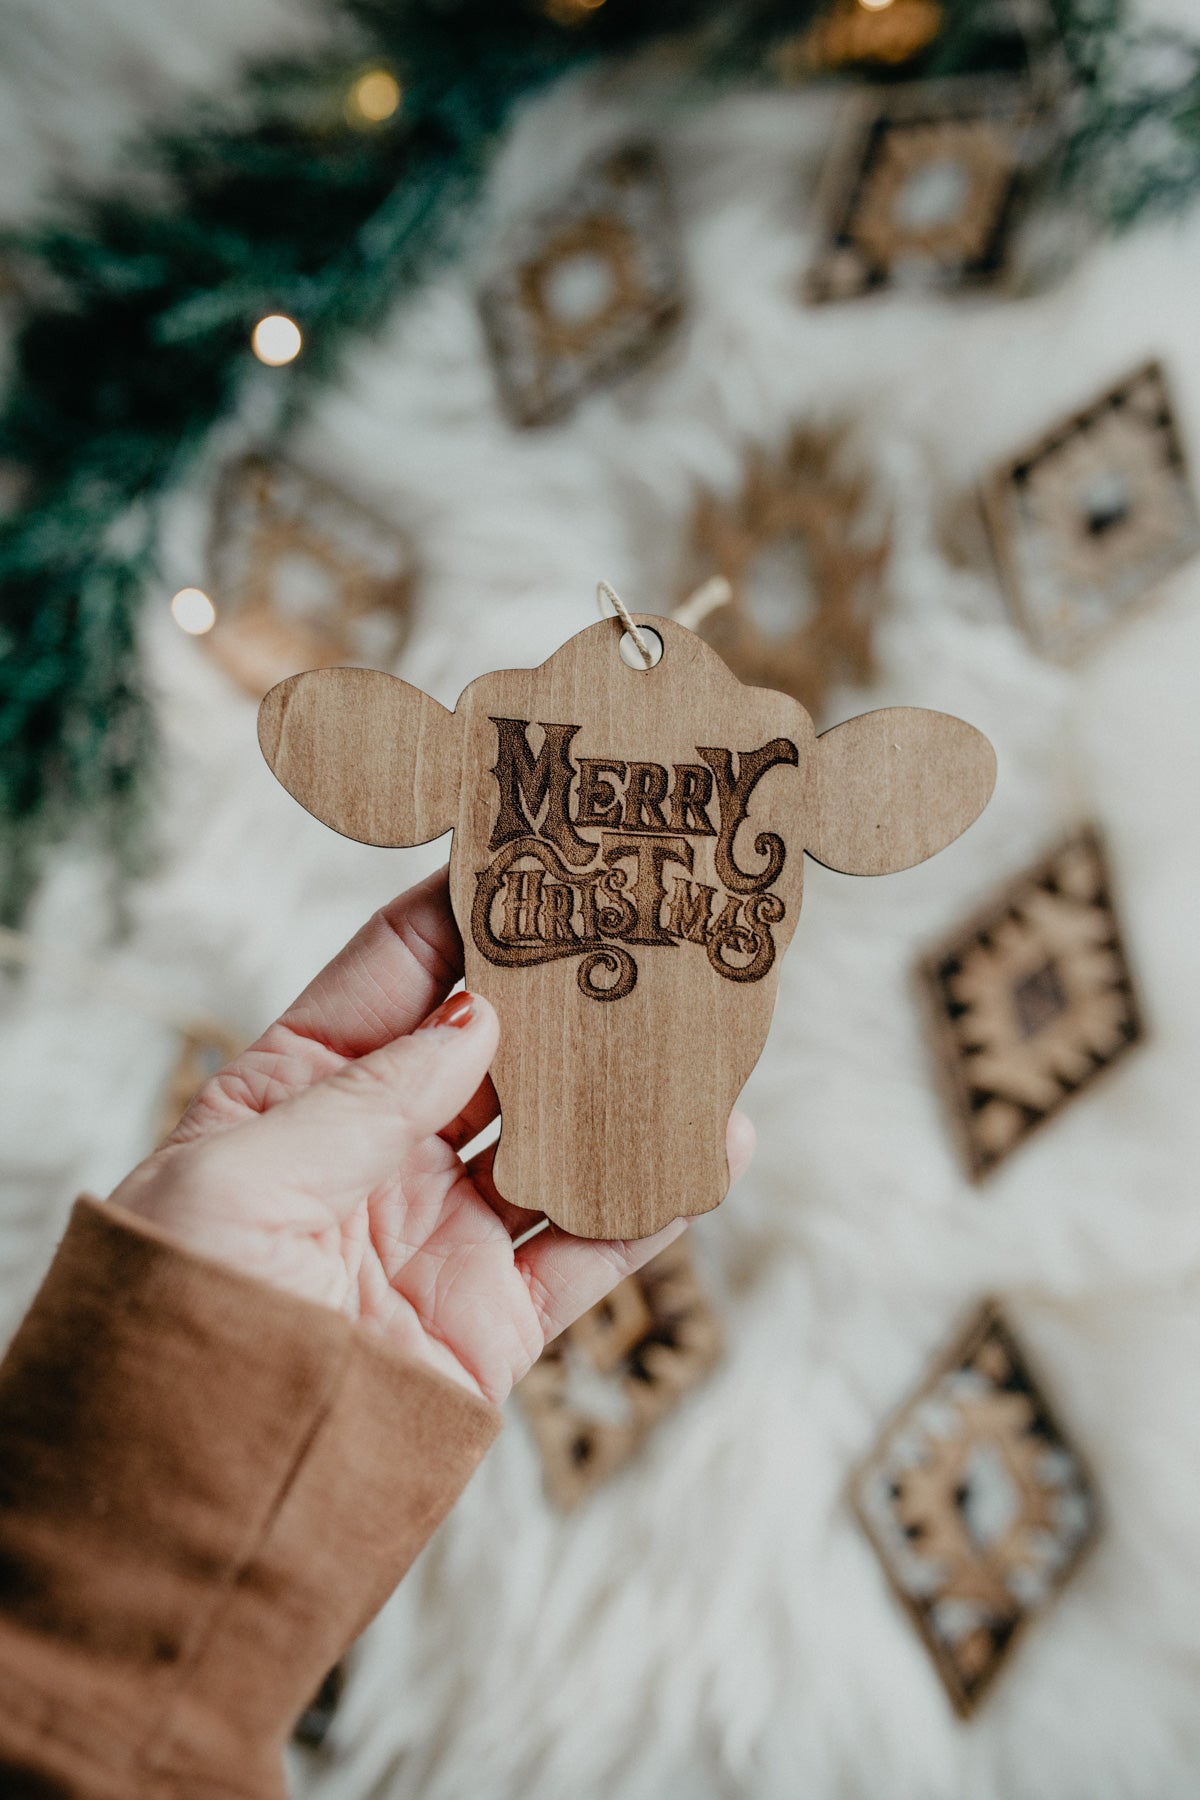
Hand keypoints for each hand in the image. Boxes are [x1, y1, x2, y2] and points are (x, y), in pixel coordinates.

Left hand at [111, 869, 754, 1406]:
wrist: (189, 1511)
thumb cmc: (175, 1323)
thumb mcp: (242, 1176)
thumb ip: (370, 1094)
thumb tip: (478, 1020)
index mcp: (293, 1093)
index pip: (397, 973)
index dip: (468, 910)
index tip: (543, 849)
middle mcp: (376, 1153)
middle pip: (496, 1048)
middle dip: (568, 989)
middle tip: (648, 927)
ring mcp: (440, 1234)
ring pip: (557, 1140)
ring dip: (628, 1089)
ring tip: (702, 1028)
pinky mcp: (491, 1323)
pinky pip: (589, 1249)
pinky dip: (653, 1201)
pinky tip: (710, 1148)